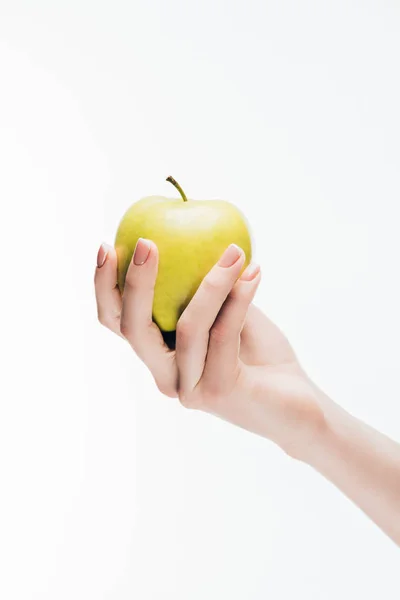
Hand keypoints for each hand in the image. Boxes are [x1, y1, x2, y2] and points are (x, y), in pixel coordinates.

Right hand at [94, 239, 324, 458]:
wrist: (297, 404)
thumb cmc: (258, 353)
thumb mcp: (226, 311)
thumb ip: (202, 287)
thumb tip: (188, 236)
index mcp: (159, 356)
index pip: (119, 323)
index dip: (104, 287)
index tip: (106, 244)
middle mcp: (166, 376)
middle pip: (133, 329)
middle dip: (136, 282)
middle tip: (147, 242)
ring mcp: (190, 388)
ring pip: (187, 327)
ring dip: (211, 282)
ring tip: (235, 251)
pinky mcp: (220, 392)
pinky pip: (224, 335)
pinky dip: (239, 299)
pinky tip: (253, 273)